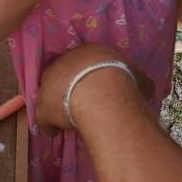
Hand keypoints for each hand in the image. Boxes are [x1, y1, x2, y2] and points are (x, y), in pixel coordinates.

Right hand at [35, 43, 154, 130]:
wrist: (100, 97)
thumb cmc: (66, 102)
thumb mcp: (44, 114)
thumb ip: (46, 118)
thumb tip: (52, 128)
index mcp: (64, 59)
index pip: (60, 72)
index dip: (62, 89)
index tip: (65, 106)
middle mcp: (89, 53)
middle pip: (87, 69)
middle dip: (86, 84)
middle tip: (87, 106)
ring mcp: (116, 59)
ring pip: (112, 72)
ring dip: (111, 87)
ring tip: (109, 109)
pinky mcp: (137, 71)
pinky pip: (135, 82)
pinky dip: (134, 92)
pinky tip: (131, 108)